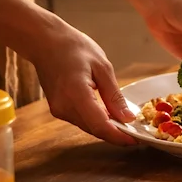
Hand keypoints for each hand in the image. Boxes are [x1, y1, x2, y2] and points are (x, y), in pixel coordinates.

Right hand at [29, 22, 135, 145]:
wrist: (44, 41)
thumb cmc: (73, 47)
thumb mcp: (102, 67)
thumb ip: (114, 95)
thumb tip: (127, 118)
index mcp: (76, 94)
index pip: (100, 125)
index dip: (119, 136)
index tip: (136, 139)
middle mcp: (64, 106)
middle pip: (95, 129)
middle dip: (116, 134)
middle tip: (137, 132)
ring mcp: (58, 109)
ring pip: (88, 127)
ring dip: (107, 128)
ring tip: (127, 123)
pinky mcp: (57, 109)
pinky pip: (81, 120)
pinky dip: (96, 120)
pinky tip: (109, 115)